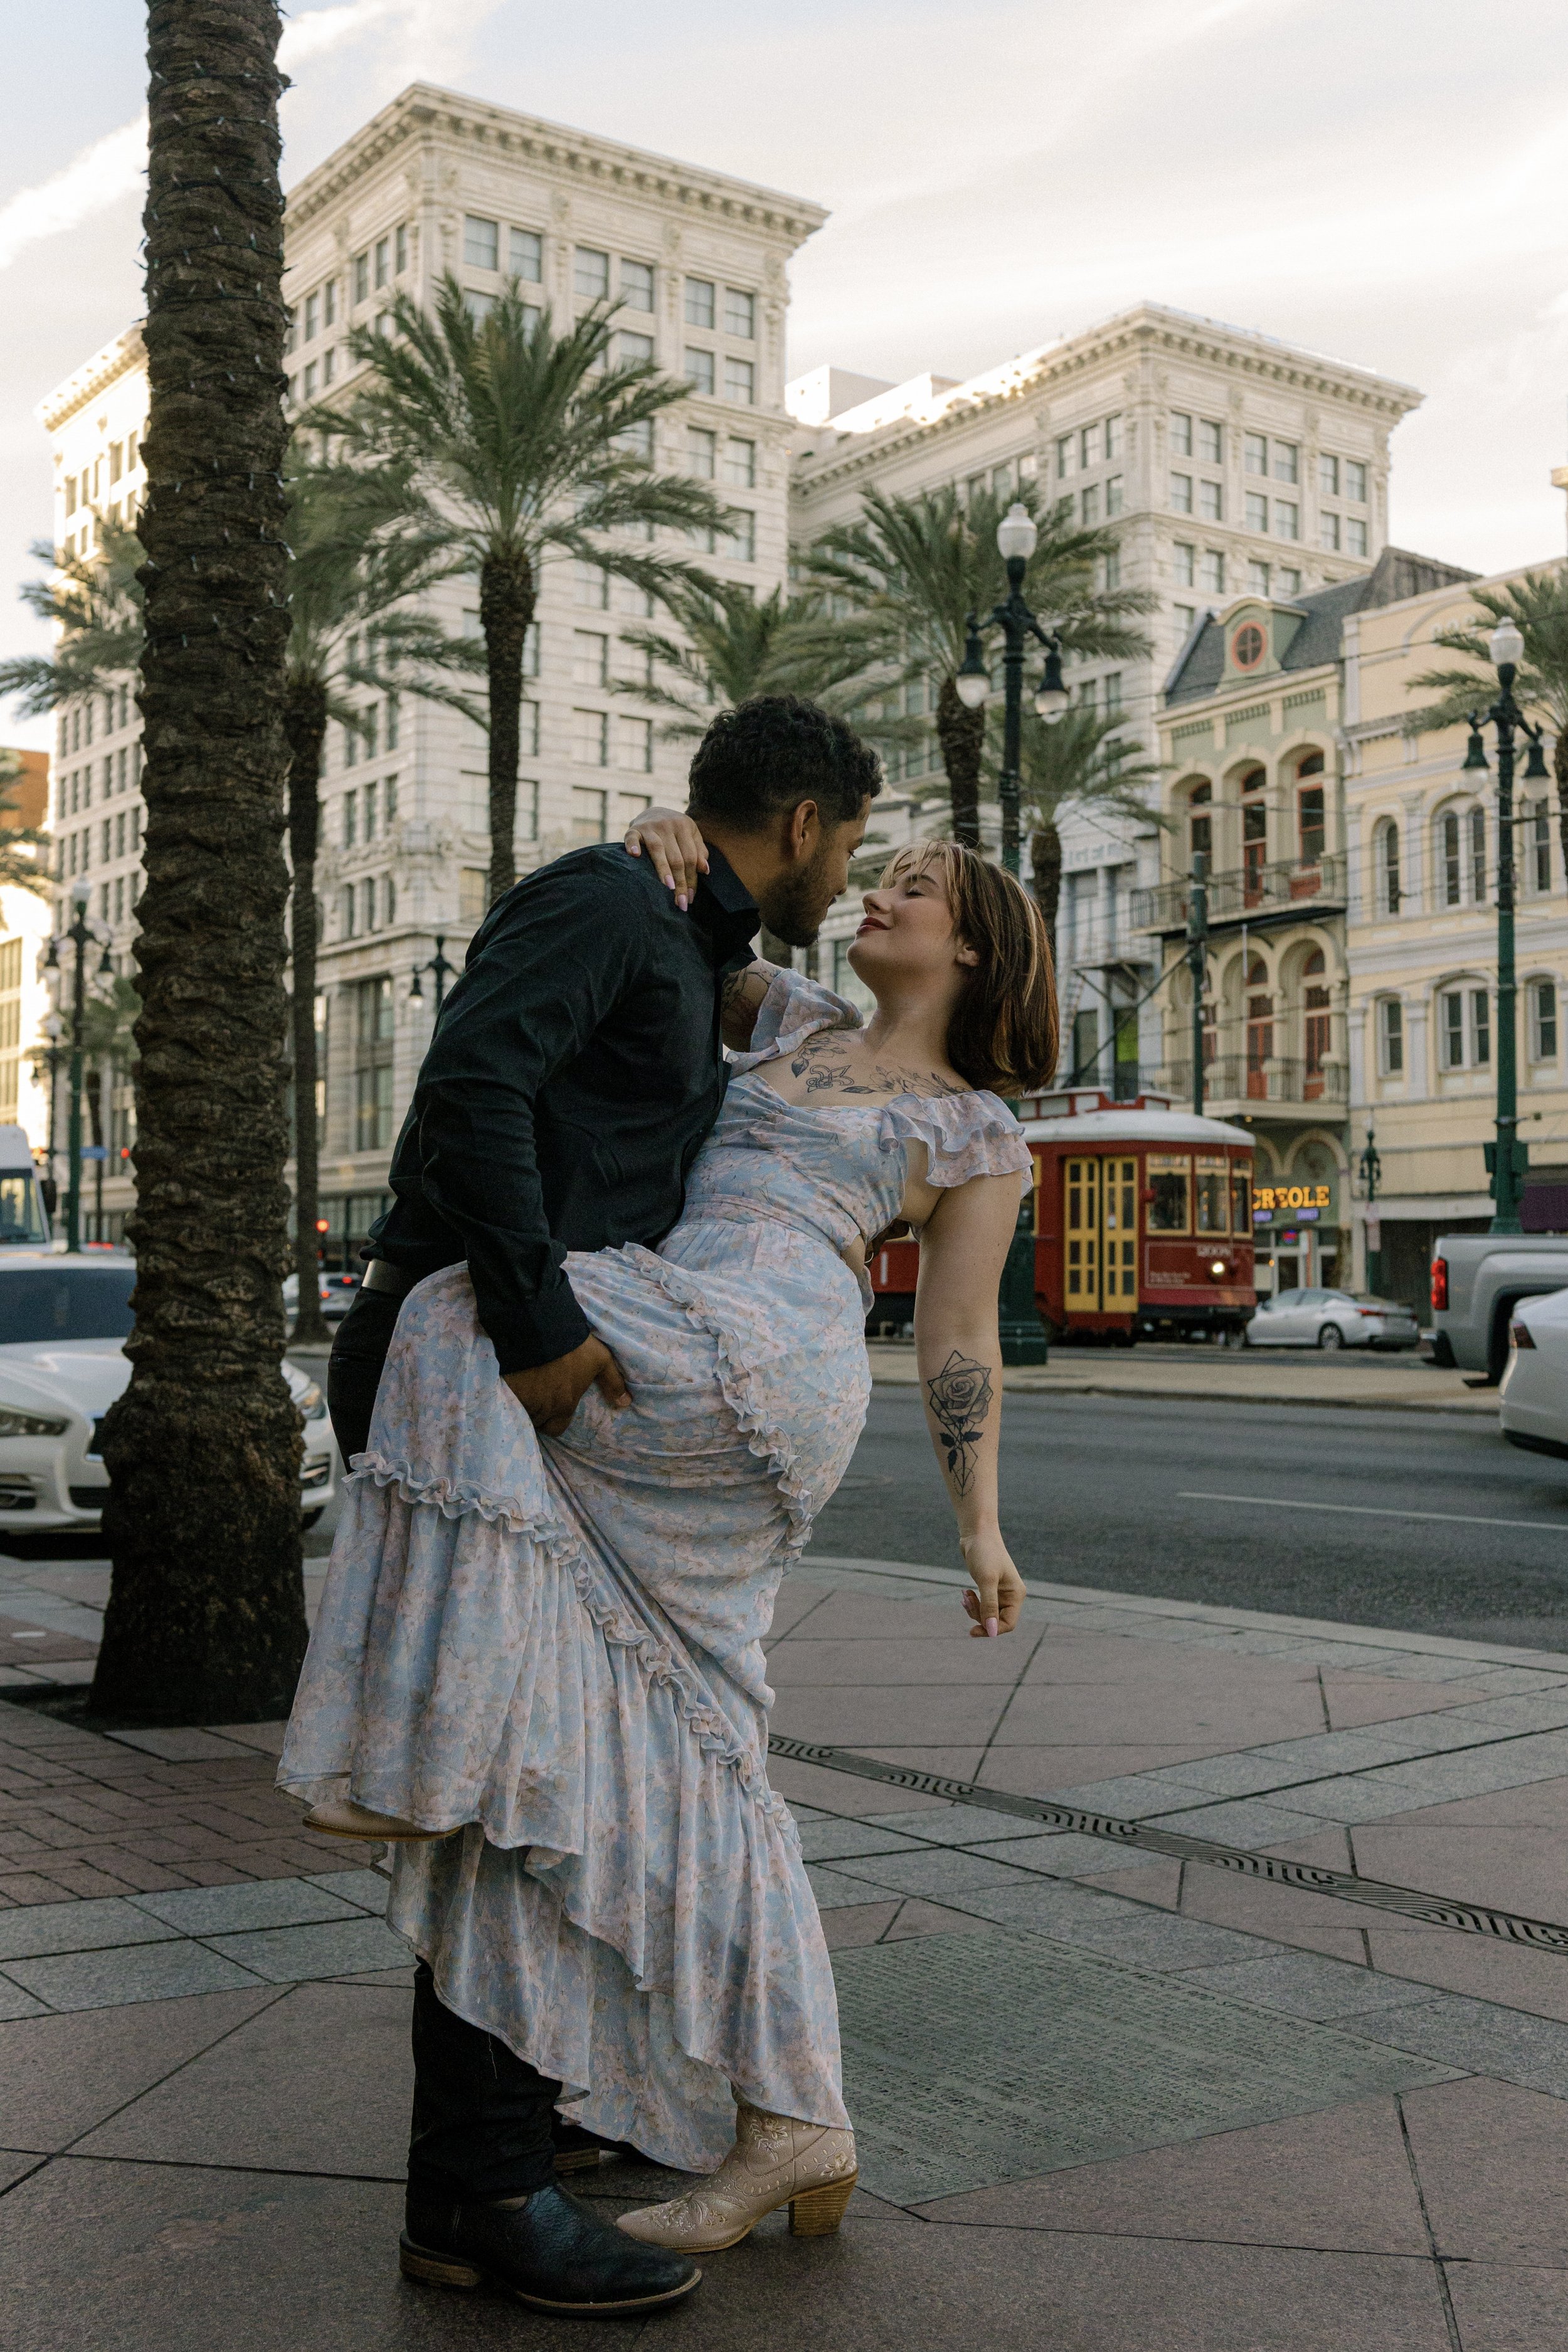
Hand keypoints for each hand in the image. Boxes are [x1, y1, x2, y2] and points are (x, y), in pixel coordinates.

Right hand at [503, 1336, 629, 1436]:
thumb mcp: (600, 1360)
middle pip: (537, 1422)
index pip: (557, 1428)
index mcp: (564, 1404)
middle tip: (538, 1398)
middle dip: (537, 1414)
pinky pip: (505, 1400)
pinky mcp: (506, 1387)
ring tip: (524, 1389)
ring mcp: (522, 1398)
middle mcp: (542, 1407)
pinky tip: (511, 1383)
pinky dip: (508, 1394)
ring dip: (523, 1405)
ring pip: (521, 1412)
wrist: (542, 1326)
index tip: (553, 1408)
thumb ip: (613, 1382)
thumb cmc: (574, 1345)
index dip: (555, 1420)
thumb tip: (625, 1403)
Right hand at [623, 806, 708, 909]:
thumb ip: (699, 852)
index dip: (692, 879)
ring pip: (658, 851)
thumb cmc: (675, 831)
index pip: (691, 858)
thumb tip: (705, 870)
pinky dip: (632, 845)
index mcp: (685, 826)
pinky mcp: (634, 829)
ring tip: (669, 888)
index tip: (690, 898)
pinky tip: (635, 855)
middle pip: (676, 858)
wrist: (653, 812)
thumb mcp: (691, 836)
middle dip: (680, 882)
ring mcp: (650, 826)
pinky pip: (632, 837)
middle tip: (680, 903)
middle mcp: (668, 825)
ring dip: (663, 870)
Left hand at [959, 1531, 1024, 1638]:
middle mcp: (1010, 1595)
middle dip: (979, 1615)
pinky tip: (965, 1593)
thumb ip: (989, 1607)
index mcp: (1016, 1594)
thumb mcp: (986, 1580)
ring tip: (964, 1595)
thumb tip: (992, 1631)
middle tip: (966, 1602)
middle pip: (996, 1620)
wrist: (976, 1533)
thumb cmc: (984, 1553)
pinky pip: (981, 1605)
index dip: (992, 1630)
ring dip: (973, 1609)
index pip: (1008, 1624)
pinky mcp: (989, 1588)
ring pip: (987, 1614)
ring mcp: (1000, 1592)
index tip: (973, 1630)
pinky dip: (972, 1602)